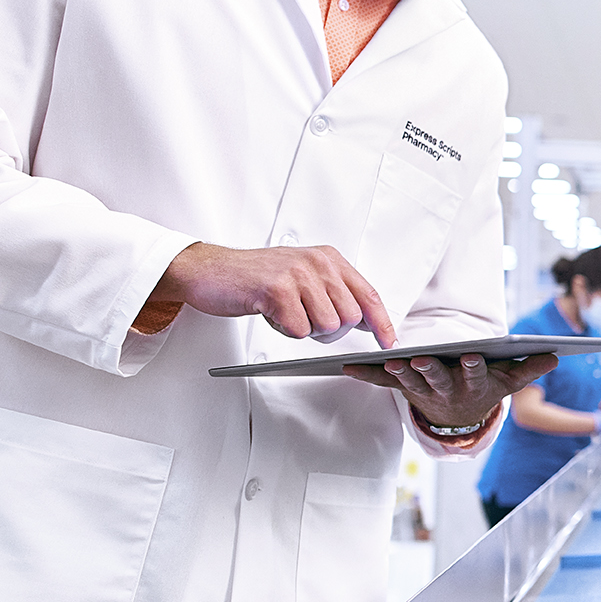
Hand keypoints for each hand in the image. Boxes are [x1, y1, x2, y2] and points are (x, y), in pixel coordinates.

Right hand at [150, 243, 396, 347]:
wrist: (211, 270)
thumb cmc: (256, 278)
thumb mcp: (302, 276)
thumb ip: (333, 292)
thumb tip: (367, 321)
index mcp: (328, 258)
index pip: (368, 295)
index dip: (382, 323)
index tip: (389, 343)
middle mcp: (317, 262)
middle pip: (349, 317)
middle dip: (329, 330)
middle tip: (303, 319)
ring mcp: (298, 274)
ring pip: (326, 326)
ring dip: (305, 330)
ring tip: (285, 313)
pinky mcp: (277, 290)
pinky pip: (299, 330)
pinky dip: (285, 331)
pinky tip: (272, 314)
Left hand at [343, 352, 557, 427]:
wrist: (460, 419)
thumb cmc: (485, 387)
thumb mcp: (509, 381)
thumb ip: (529, 368)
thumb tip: (556, 355)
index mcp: (474, 383)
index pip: (475, 373)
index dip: (472, 367)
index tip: (470, 356)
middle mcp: (447, 388)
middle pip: (437, 378)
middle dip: (428, 369)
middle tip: (419, 360)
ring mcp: (424, 390)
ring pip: (410, 381)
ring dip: (398, 372)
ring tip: (389, 362)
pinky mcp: (404, 388)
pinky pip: (382, 383)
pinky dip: (365, 375)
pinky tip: (347, 366)